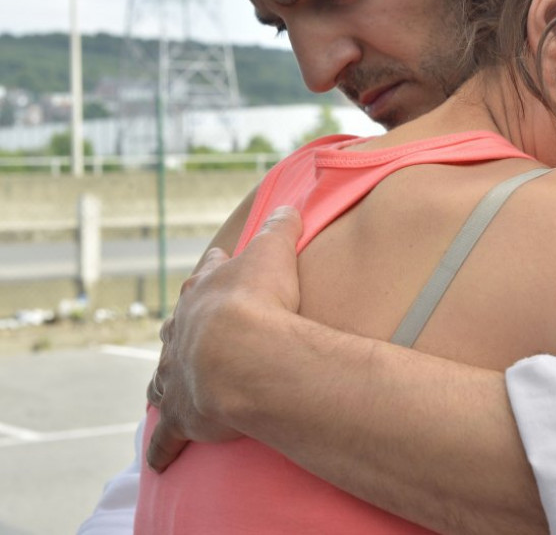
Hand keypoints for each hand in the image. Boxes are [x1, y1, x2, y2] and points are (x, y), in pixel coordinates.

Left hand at [146, 206, 303, 471]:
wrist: (242, 354)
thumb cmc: (259, 302)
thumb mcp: (274, 252)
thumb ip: (279, 227)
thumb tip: (287, 207)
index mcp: (206, 291)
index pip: (207, 273)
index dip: (215, 267)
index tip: (216, 261)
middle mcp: (184, 331)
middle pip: (178, 324)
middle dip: (184, 325)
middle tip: (191, 328)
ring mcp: (179, 373)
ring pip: (165, 377)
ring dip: (167, 380)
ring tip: (167, 386)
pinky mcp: (184, 413)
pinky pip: (169, 435)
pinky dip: (163, 446)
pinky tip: (159, 458)